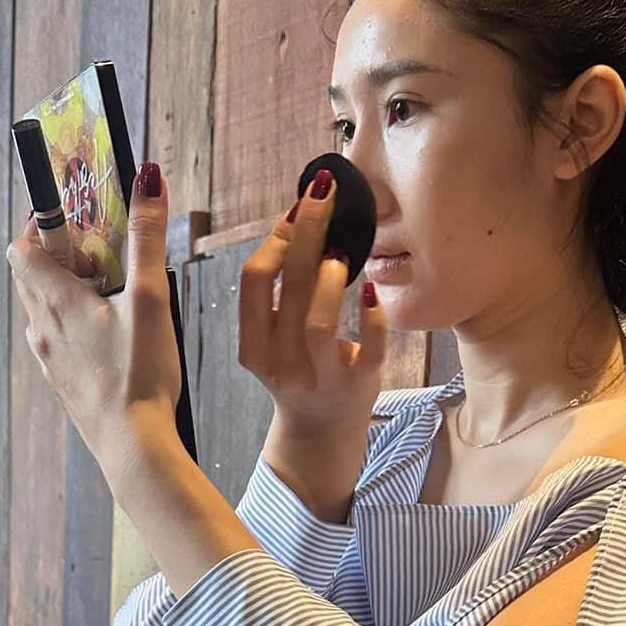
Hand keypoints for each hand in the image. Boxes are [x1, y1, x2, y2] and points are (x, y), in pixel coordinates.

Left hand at [7, 162, 181, 471]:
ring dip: (69, 291)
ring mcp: (50, 359)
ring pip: (45, 308)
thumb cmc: (139, 375)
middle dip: (62, 255)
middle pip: (31, 275)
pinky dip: (76, 324)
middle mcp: (42, 328)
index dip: (43, 225)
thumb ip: (146, 236)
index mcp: (54, 300)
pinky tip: (111, 336)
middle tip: (103, 256)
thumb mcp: (151, 297)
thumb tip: (146, 178)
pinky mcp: (64, 383)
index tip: (79, 221)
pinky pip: (58, 340)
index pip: (21, 246)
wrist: (134, 446)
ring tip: (111, 296)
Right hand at [238, 169, 386, 519]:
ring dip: (331, 277)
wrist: (320, 432)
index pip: (253, 280)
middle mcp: (281, 362)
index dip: (275, 238)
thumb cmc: (298, 370)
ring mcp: (320, 376)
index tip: (296, 211)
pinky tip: (372, 288)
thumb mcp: (273, 337)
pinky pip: (368, 347)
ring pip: (318, 322)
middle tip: (325, 193)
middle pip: (289, 286)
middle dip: (308, 230)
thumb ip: (280, 291)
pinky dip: (372, 315)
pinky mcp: (358, 384)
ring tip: (341, 250)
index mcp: (254, 345)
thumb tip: (298, 220)